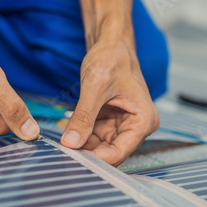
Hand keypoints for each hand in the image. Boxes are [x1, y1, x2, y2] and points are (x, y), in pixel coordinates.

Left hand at [61, 38, 159, 165]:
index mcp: (143, 120)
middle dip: (89, 154)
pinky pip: (94, 137)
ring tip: (63, 146)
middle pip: (111, 152)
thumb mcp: (95, 87)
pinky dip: (81, 137)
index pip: (121, 151)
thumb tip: (71, 142)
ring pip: (101, 147)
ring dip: (82, 147)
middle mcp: (136, 126)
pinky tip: (67, 136)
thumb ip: (84, 117)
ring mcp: (123, 125)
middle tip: (65, 155)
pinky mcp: (110, 122)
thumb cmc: (112, 58)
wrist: (109, 44)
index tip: (76, 161)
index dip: (98, 159)